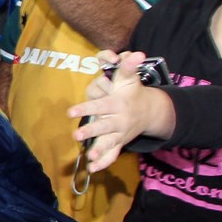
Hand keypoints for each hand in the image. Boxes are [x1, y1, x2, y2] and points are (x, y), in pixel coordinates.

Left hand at [68, 51, 168, 172]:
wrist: (151, 111)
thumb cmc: (132, 91)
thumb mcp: (129, 77)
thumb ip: (125, 65)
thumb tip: (132, 52)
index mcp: (118, 104)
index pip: (101, 105)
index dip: (86, 107)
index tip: (70, 112)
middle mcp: (119, 120)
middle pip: (104, 126)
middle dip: (91, 131)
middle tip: (77, 135)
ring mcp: (120, 133)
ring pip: (109, 142)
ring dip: (100, 150)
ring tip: (89, 157)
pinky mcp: (120, 142)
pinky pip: (113, 154)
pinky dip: (105, 161)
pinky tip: (93, 169)